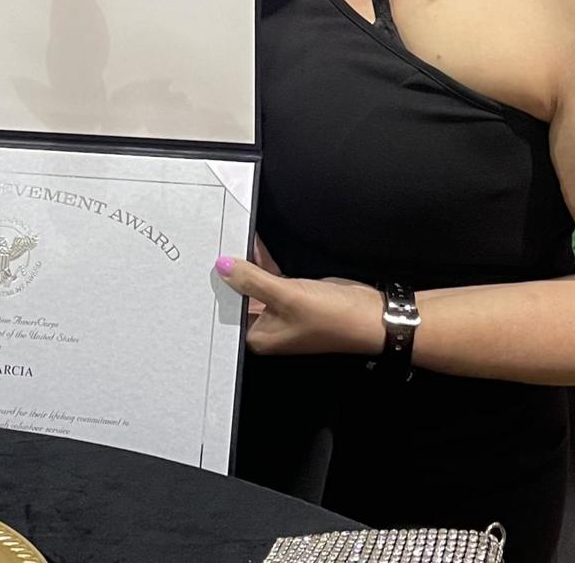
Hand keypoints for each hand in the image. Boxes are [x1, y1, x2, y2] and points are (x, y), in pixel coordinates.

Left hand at [216, 257, 384, 355]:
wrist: (371, 316)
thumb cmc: (332, 318)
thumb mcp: (287, 295)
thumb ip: (253, 279)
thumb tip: (224, 266)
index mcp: (259, 337)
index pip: (226, 312)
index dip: (216, 289)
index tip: (203, 266)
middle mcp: (266, 326)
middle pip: (238, 297)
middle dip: (229, 274)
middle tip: (213, 246)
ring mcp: (279, 310)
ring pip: (254, 284)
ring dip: (245, 264)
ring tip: (229, 238)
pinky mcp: (292, 295)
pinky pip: (269, 276)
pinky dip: (261, 262)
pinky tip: (252, 243)